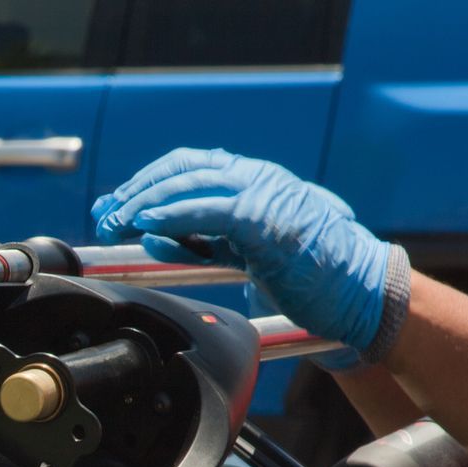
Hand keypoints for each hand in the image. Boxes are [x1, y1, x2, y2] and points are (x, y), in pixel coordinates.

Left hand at [91, 149, 404, 357]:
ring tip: (116, 220)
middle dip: (136, 190)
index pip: (188, 168)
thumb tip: (152, 238)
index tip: (113, 206)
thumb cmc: (308, 281)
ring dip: (145, 201)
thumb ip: (202, 242)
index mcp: (255, 182)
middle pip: (182, 168)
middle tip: (105, 214)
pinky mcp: (271, 221)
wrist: (362, 297)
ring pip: (192, 182)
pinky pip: (212, 211)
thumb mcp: (244, 255)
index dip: (146, 184)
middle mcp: (260, 178)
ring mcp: (267, 194)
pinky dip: (175, 216)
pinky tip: (148, 226)